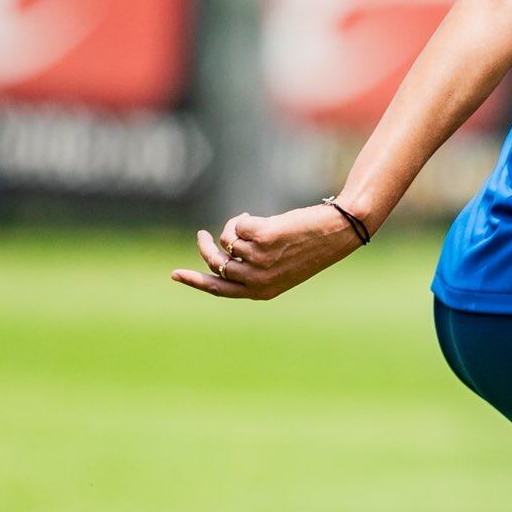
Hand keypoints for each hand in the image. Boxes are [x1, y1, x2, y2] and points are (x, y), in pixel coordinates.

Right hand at [171, 204, 360, 300]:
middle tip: (201, 235)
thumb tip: (224, 252)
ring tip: (257, 225)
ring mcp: (258, 259)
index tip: (175, 273)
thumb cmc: (311, 246)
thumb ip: (254, 266)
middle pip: (215, 264)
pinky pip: (237, 225)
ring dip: (235, 229)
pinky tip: (263, 219)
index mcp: (262, 292)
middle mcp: (258, 280)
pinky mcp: (262, 238)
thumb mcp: (282, 265)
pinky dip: (245, 219)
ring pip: (226, 241)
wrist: (337, 231)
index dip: (195, 282)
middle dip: (205, 247)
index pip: (219, 290)